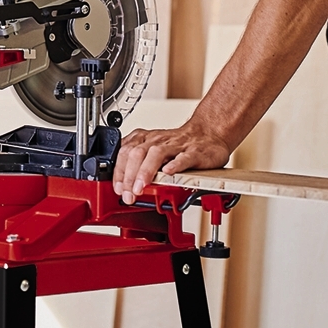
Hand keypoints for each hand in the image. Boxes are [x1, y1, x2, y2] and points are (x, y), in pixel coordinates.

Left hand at [112, 123, 231, 202]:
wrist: (209, 133)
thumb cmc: (180, 144)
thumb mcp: (154, 148)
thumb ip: (138, 162)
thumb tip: (123, 183)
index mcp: (146, 140)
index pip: (125, 152)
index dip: (118, 171)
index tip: (118, 188)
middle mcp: (158, 141)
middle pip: (136, 153)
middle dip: (129, 176)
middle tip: (127, 194)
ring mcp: (176, 146)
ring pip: (156, 154)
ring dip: (145, 171)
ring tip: (140, 187)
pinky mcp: (194, 152)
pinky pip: (183, 157)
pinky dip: (175, 165)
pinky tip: (168, 173)